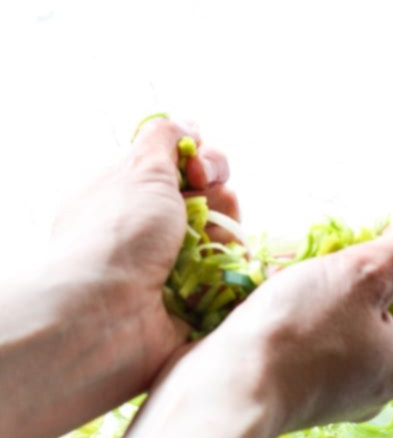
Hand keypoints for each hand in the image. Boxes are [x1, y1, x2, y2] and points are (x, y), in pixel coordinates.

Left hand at [49, 117, 238, 388]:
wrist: (110, 314)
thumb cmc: (120, 234)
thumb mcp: (139, 168)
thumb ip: (164, 138)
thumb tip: (186, 123)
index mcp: (132, 194)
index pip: (184, 167)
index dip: (204, 161)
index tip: (200, 169)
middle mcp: (153, 230)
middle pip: (213, 200)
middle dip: (218, 198)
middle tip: (203, 207)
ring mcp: (175, 268)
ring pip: (226, 237)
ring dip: (227, 234)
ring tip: (211, 248)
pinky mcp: (196, 300)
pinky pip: (232, 276)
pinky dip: (237, 269)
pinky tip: (230, 268)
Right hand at [170, 226, 392, 437]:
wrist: (227, 391)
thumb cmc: (300, 331)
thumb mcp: (364, 273)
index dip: (392, 254)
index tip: (354, 240)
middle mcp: (381, 383)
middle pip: (378, 304)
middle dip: (346, 271)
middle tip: (316, 258)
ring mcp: (339, 391)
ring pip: (339, 318)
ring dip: (314, 287)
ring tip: (284, 273)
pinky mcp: (300, 391)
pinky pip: (309, 339)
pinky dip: (293, 314)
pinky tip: (267, 300)